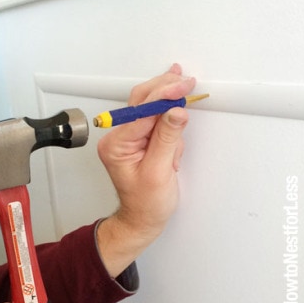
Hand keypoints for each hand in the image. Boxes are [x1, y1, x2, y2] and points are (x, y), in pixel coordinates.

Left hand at [96, 63, 195, 276]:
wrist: (143, 219)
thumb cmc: (146, 203)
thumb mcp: (159, 172)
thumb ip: (167, 139)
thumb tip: (176, 111)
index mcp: (116, 145)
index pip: (141, 110)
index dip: (164, 95)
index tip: (183, 86)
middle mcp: (118, 137)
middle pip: (142, 100)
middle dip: (166, 92)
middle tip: (187, 83)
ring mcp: (129, 137)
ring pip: (151, 108)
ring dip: (170, 115)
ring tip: (178, 138)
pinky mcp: (140, 139)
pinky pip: (157, 122)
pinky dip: (170, 127)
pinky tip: (174, 148)